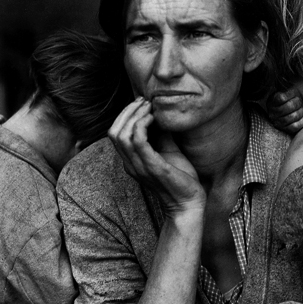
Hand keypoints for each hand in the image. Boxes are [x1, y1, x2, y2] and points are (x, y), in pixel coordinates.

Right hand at [108, 98, 205, 213]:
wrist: (189, 202)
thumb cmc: (180, 178)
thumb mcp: (168, 151)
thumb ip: (160, 135)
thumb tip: (160, 114)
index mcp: (131, 161)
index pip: (115, 134)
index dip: (124, 115)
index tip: (141, 103)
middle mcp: (130, 164)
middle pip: (114, 132)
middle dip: (127, 111)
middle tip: (144, 101)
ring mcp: (139, 166)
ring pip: (122, 134)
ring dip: (134, 115)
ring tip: (149, 107)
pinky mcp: (152, 167)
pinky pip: (138, 141)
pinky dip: (143, 125)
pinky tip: (154, 118)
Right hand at [266, 88, 302, 133]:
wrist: (292, 112)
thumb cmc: (292, 98)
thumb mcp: (288, 89)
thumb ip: (289, 85)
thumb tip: (301, 75)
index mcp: (272, 101)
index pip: (282, 98)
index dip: (292, 95)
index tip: (296, 94)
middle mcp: (272, 112)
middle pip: (289, 107)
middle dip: (298, 103)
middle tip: (301, 102)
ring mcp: (277, 122)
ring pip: (292, 117)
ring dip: (301, 112)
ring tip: (302, 110)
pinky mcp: (284, 130)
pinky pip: (294, 127)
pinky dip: (301, 122)